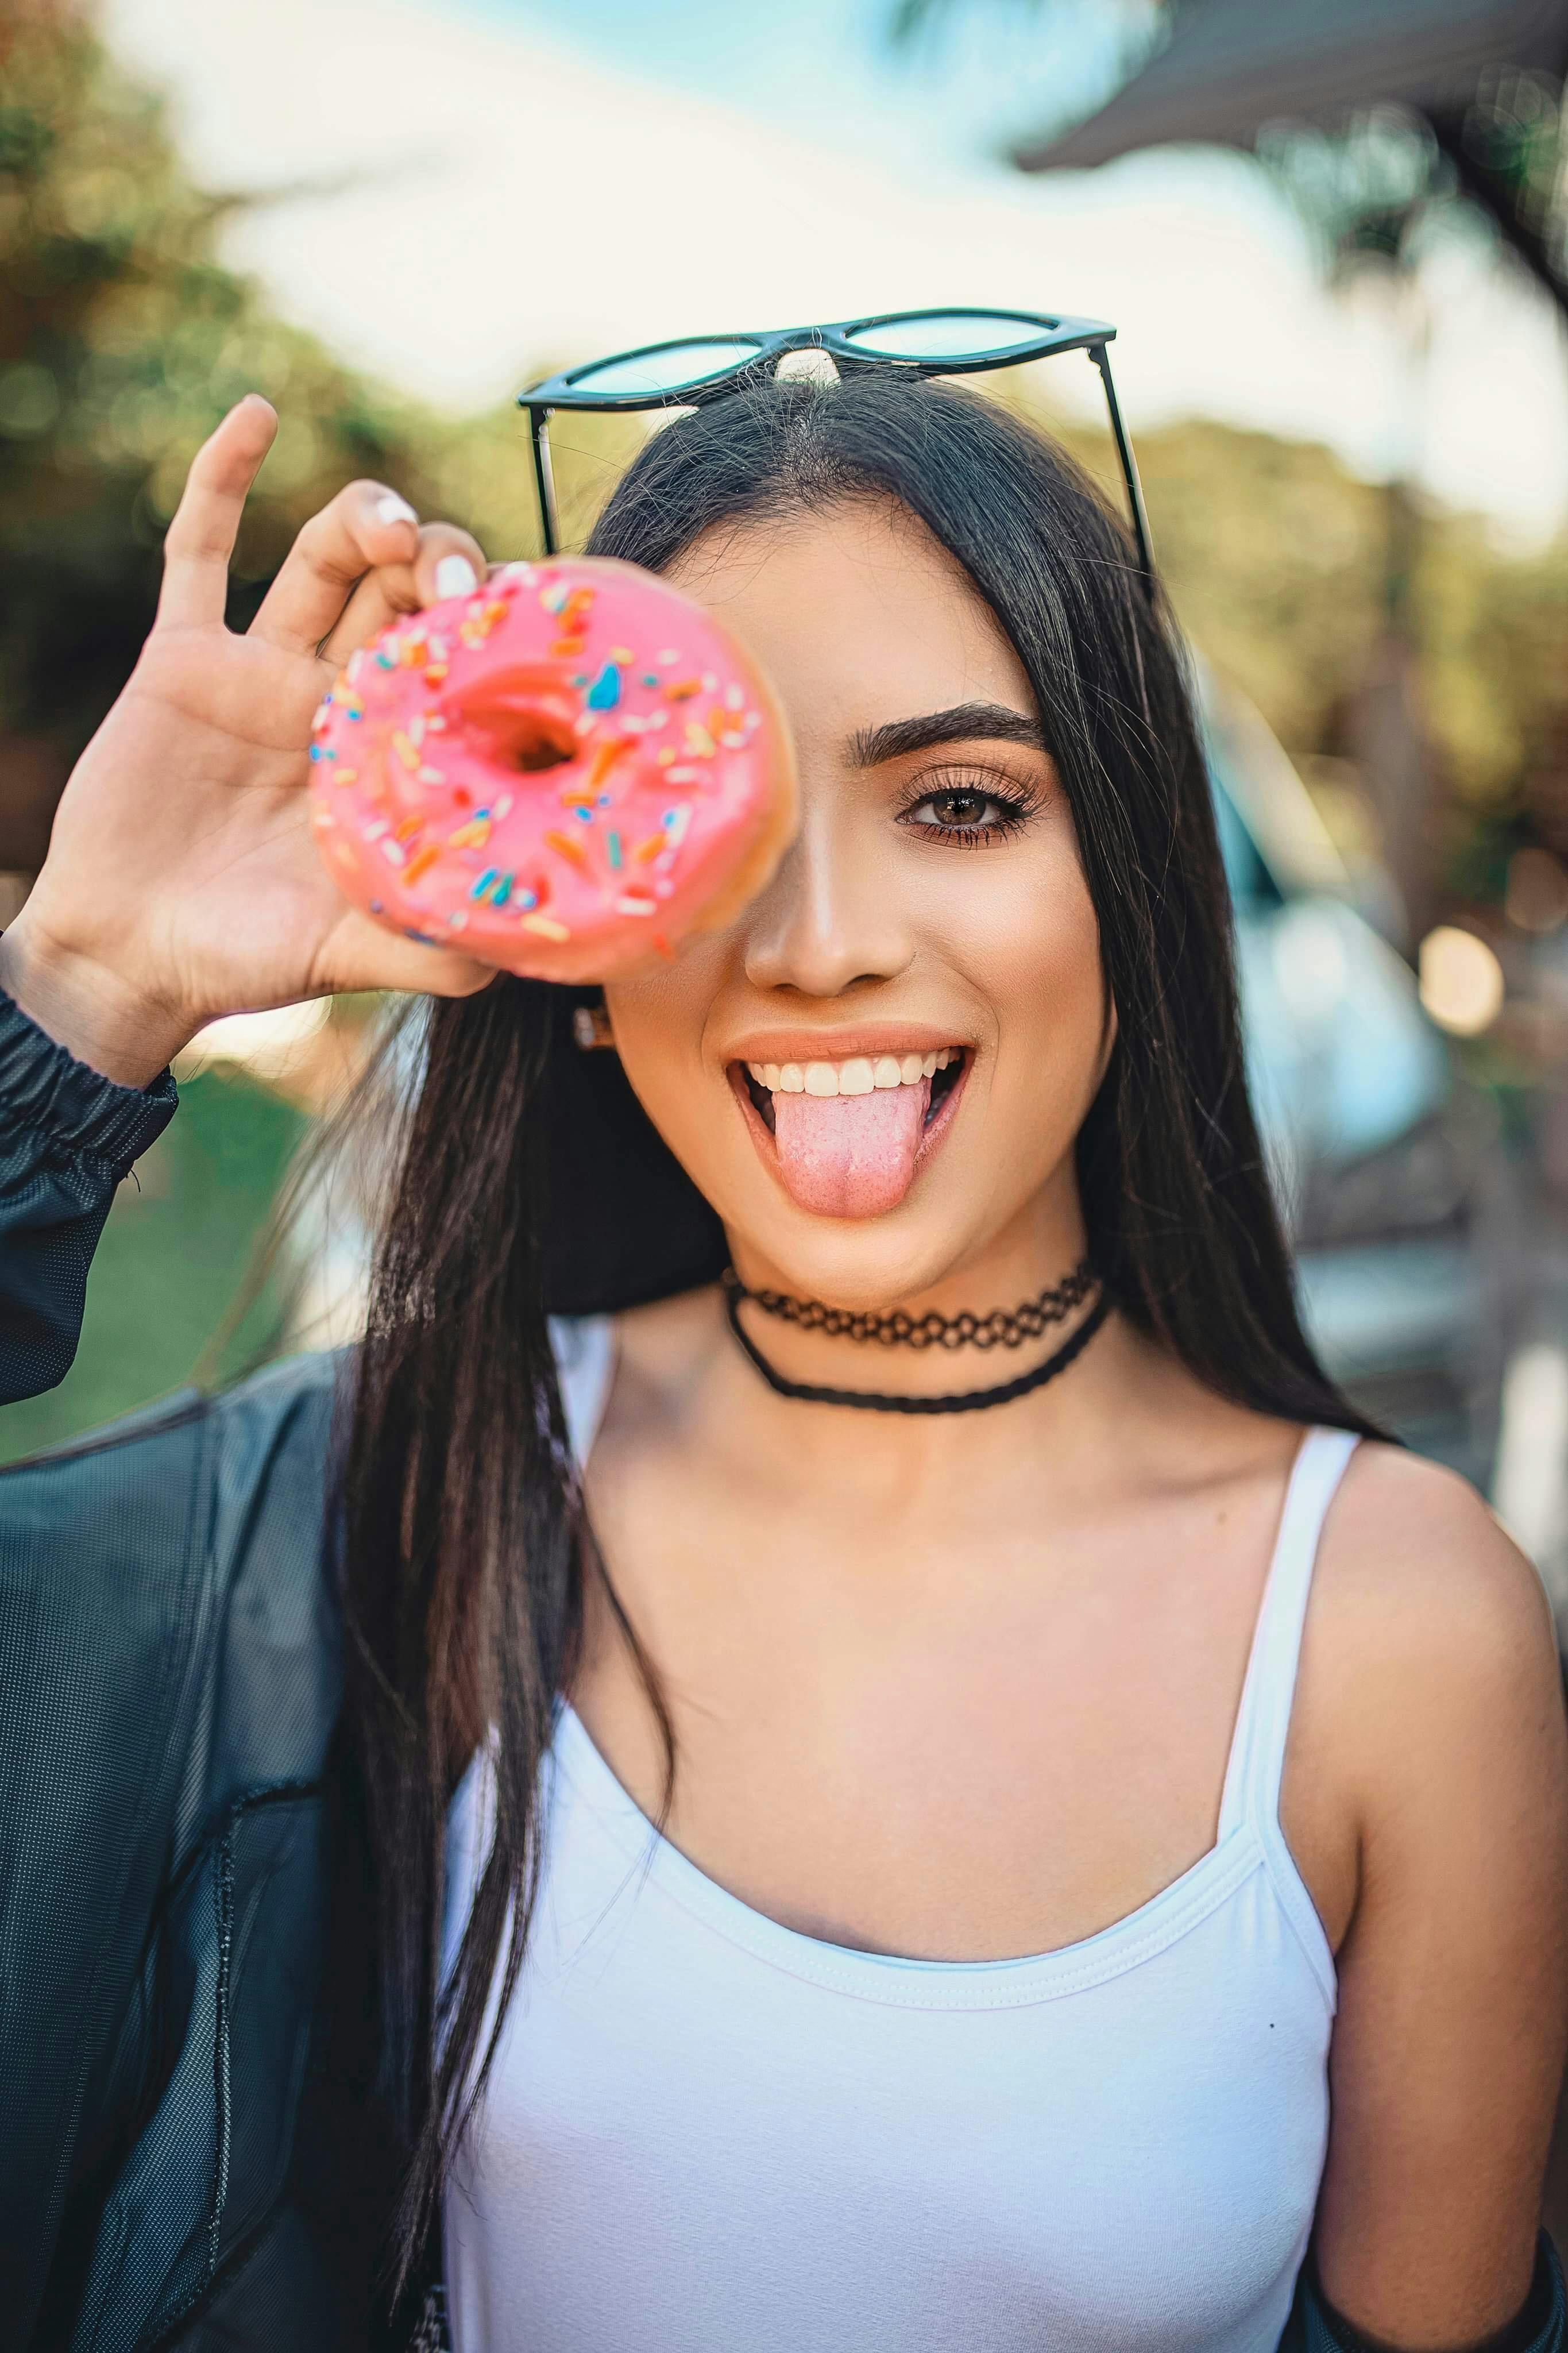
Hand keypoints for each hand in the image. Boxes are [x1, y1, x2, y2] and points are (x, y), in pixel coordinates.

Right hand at [0, 396, 496, 1084]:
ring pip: (324, 558)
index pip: (457, 664)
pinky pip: (198, 550)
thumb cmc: (245, 964)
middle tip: (451, 586)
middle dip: (437, 567)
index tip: (516, 623)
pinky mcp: (182, 658)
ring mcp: (259, 670)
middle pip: (404, 593)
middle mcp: (333, 699)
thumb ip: (436, 950)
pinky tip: (259, 415)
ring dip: (365, 519)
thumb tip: (524, 959)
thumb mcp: (355, 956)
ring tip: (385, 524)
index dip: (491, 631)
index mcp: (387, 754)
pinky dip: (223, 477)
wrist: (131, 961)